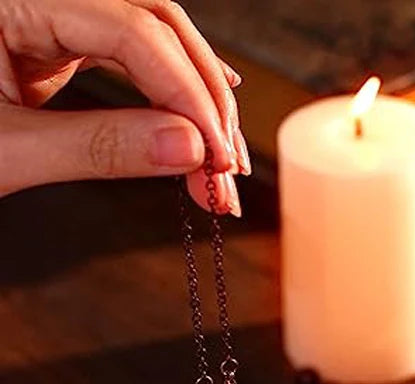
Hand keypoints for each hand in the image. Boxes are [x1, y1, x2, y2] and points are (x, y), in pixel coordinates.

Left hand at [0, 0, 248, 213]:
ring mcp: (49, 12)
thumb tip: (188, 150)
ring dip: (193, 103)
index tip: (216, 156)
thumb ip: (100, 147)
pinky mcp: (54, 41)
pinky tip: (199, 114)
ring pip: (152, 40)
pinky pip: (131, 57)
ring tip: (218, 165)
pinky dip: (169, 94)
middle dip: (201, 99)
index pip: (134, 31)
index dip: (187, 95)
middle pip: (155, 24)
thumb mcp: (6, 151)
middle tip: (226, 169)